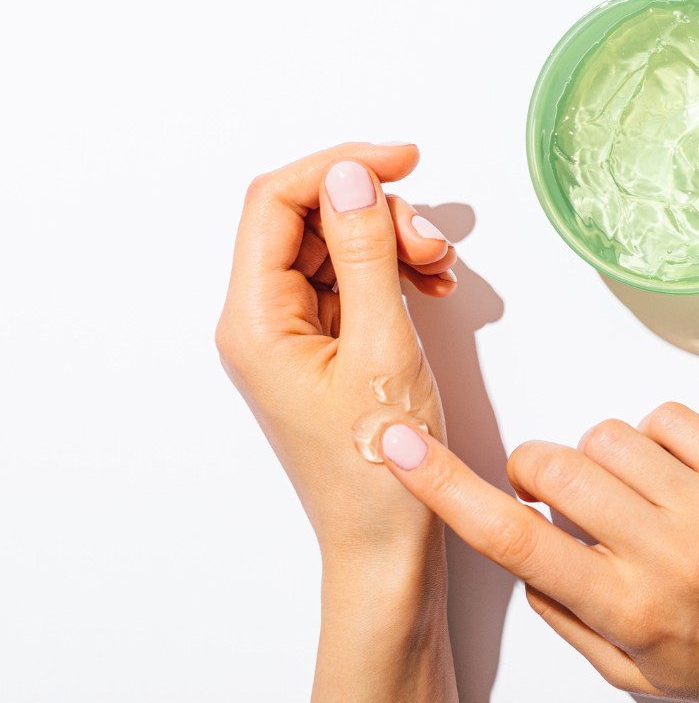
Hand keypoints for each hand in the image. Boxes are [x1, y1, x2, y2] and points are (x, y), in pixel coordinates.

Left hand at [214, 141, 457, 557]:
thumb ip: (366, 253)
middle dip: (378, 213)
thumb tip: (351, 176)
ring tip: (440, 271)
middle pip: (310, 219)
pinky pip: (353, 280)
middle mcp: (262, 320)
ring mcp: (293, 334)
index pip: (277, 203)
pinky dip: (395, 271)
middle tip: (434, 246)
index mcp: (255, 320)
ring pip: (337, 246)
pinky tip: (432, 288)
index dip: (339, 166)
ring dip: (393, 241)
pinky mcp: (324, 347)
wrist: (386, 544)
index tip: (404, 158)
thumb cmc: (381, 467)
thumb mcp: (382, 346)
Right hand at [377, 403, 698, 702]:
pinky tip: (677, 475)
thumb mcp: (635, 671)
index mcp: (624, 608)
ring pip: (608, 436)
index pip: (510, 538)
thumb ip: (566, 613)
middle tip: (563, 494)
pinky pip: (668, 418)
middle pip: (554, 468)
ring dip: (603, 458)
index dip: (443, 488)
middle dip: (539, 471)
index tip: (398, 447)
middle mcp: (663, 552)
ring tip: (640, 496)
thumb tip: (520, 549)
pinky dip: (657, 437)